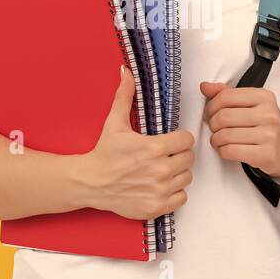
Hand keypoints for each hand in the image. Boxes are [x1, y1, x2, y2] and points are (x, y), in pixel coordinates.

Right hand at [79, 66, 195, 220]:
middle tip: (164, 155)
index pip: (187, 140)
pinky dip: (174, 192)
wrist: (90, 183)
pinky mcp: (157, 206)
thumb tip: (126, 71)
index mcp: (154, 147)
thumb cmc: (104, 153)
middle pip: (189, 158)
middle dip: (178, 155)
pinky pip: (182, 197)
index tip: (169, 141)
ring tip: (161, 170)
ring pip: (187, 177)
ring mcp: (160, 190)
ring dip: (178, 173)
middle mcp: (160, 170)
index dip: (179, 139)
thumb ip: (124, 96)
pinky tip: (161, 186)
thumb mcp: (114, 123)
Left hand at [199, 80, 279, 175]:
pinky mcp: (266, 154)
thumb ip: (225, 93)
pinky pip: (230, 151)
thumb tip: (204, 86)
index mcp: (264, 96)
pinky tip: (226, 149)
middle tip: (214, 128)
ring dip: (215, 139)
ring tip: (219, 139)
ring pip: (224, 135)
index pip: (226, 96)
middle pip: (223, 117)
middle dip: (212, 124)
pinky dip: (222, 151)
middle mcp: (269, 114)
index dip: (211, 106)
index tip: (210, 113)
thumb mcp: (246, 104)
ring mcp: (269, 135)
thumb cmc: (259, 124)